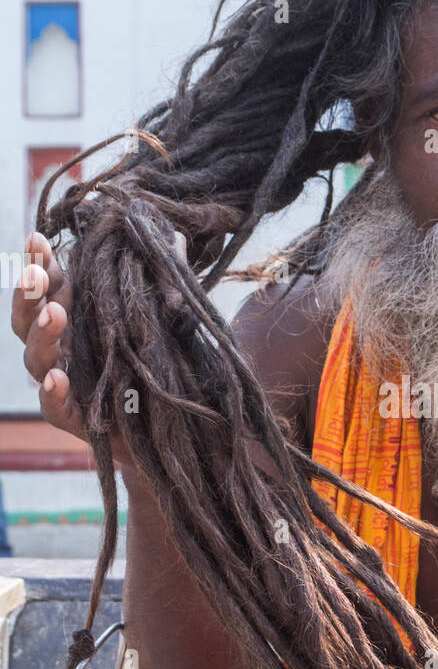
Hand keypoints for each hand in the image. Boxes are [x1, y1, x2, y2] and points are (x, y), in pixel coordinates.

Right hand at [12, 229, 186, 468]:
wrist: (176, 430)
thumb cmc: (162, 367)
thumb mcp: (168, 320)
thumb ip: (164, 281)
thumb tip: (177, 238)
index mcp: (77, 320)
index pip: (49, 288)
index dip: (40, 265)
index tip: (38, 239)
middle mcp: (64, 350)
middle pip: (29, 319)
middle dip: (30, 294)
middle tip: (37, 274)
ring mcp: (67, 384)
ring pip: (36, 359)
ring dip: (42, 334)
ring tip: (54, 313)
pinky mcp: (78, 420)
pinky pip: (55, 407)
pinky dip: (53, 392)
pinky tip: (57, 376)